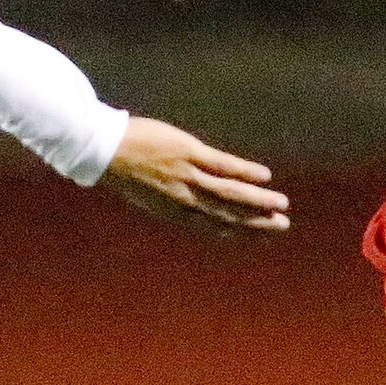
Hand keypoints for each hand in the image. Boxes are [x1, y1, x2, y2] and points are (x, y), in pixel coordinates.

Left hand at [101, 116, 289, 231]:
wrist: (103, 150)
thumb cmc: (123, 168)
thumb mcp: (147, 193)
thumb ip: (171, 200)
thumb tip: (188, 203)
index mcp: (175, 212)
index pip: (214, 226)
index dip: (240, 232)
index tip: (260, 234)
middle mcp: (185, 199)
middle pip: (228, 214)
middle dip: (257, 222)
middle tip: (282, 224)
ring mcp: (188, 177)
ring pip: (230, 193)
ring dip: (258, 200)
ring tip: (281, 203)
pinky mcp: (189, 154)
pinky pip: (223, 165)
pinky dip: (245, 172)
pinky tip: (264, 175)